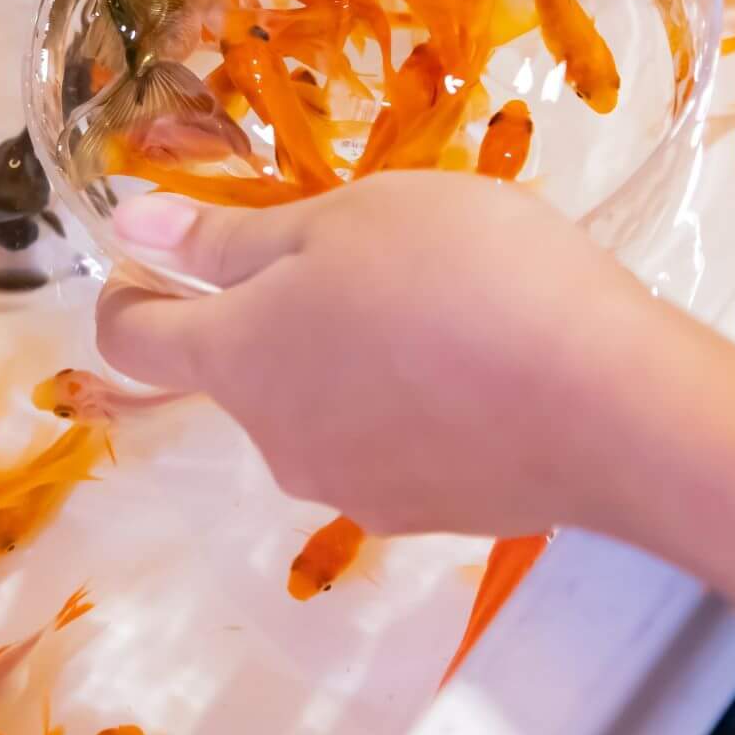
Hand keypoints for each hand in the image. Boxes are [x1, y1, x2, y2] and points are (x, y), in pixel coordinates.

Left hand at [93, 175, 698, 536]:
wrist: (607, 404)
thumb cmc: (462, 277)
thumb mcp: (342, 219)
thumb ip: (231, 236)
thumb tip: (130, 228)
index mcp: (239, 358)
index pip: (135, 342)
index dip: (126, 297)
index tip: (144, 262)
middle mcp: (277, 441)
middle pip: (242, 374)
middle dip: (273, 315)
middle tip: (357, 251)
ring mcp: (352, 489)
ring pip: (320, 410)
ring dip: (347, 360)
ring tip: (436, 303)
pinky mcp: (428, 516)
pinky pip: (391, 445)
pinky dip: (410, 404)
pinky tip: (479, 365)